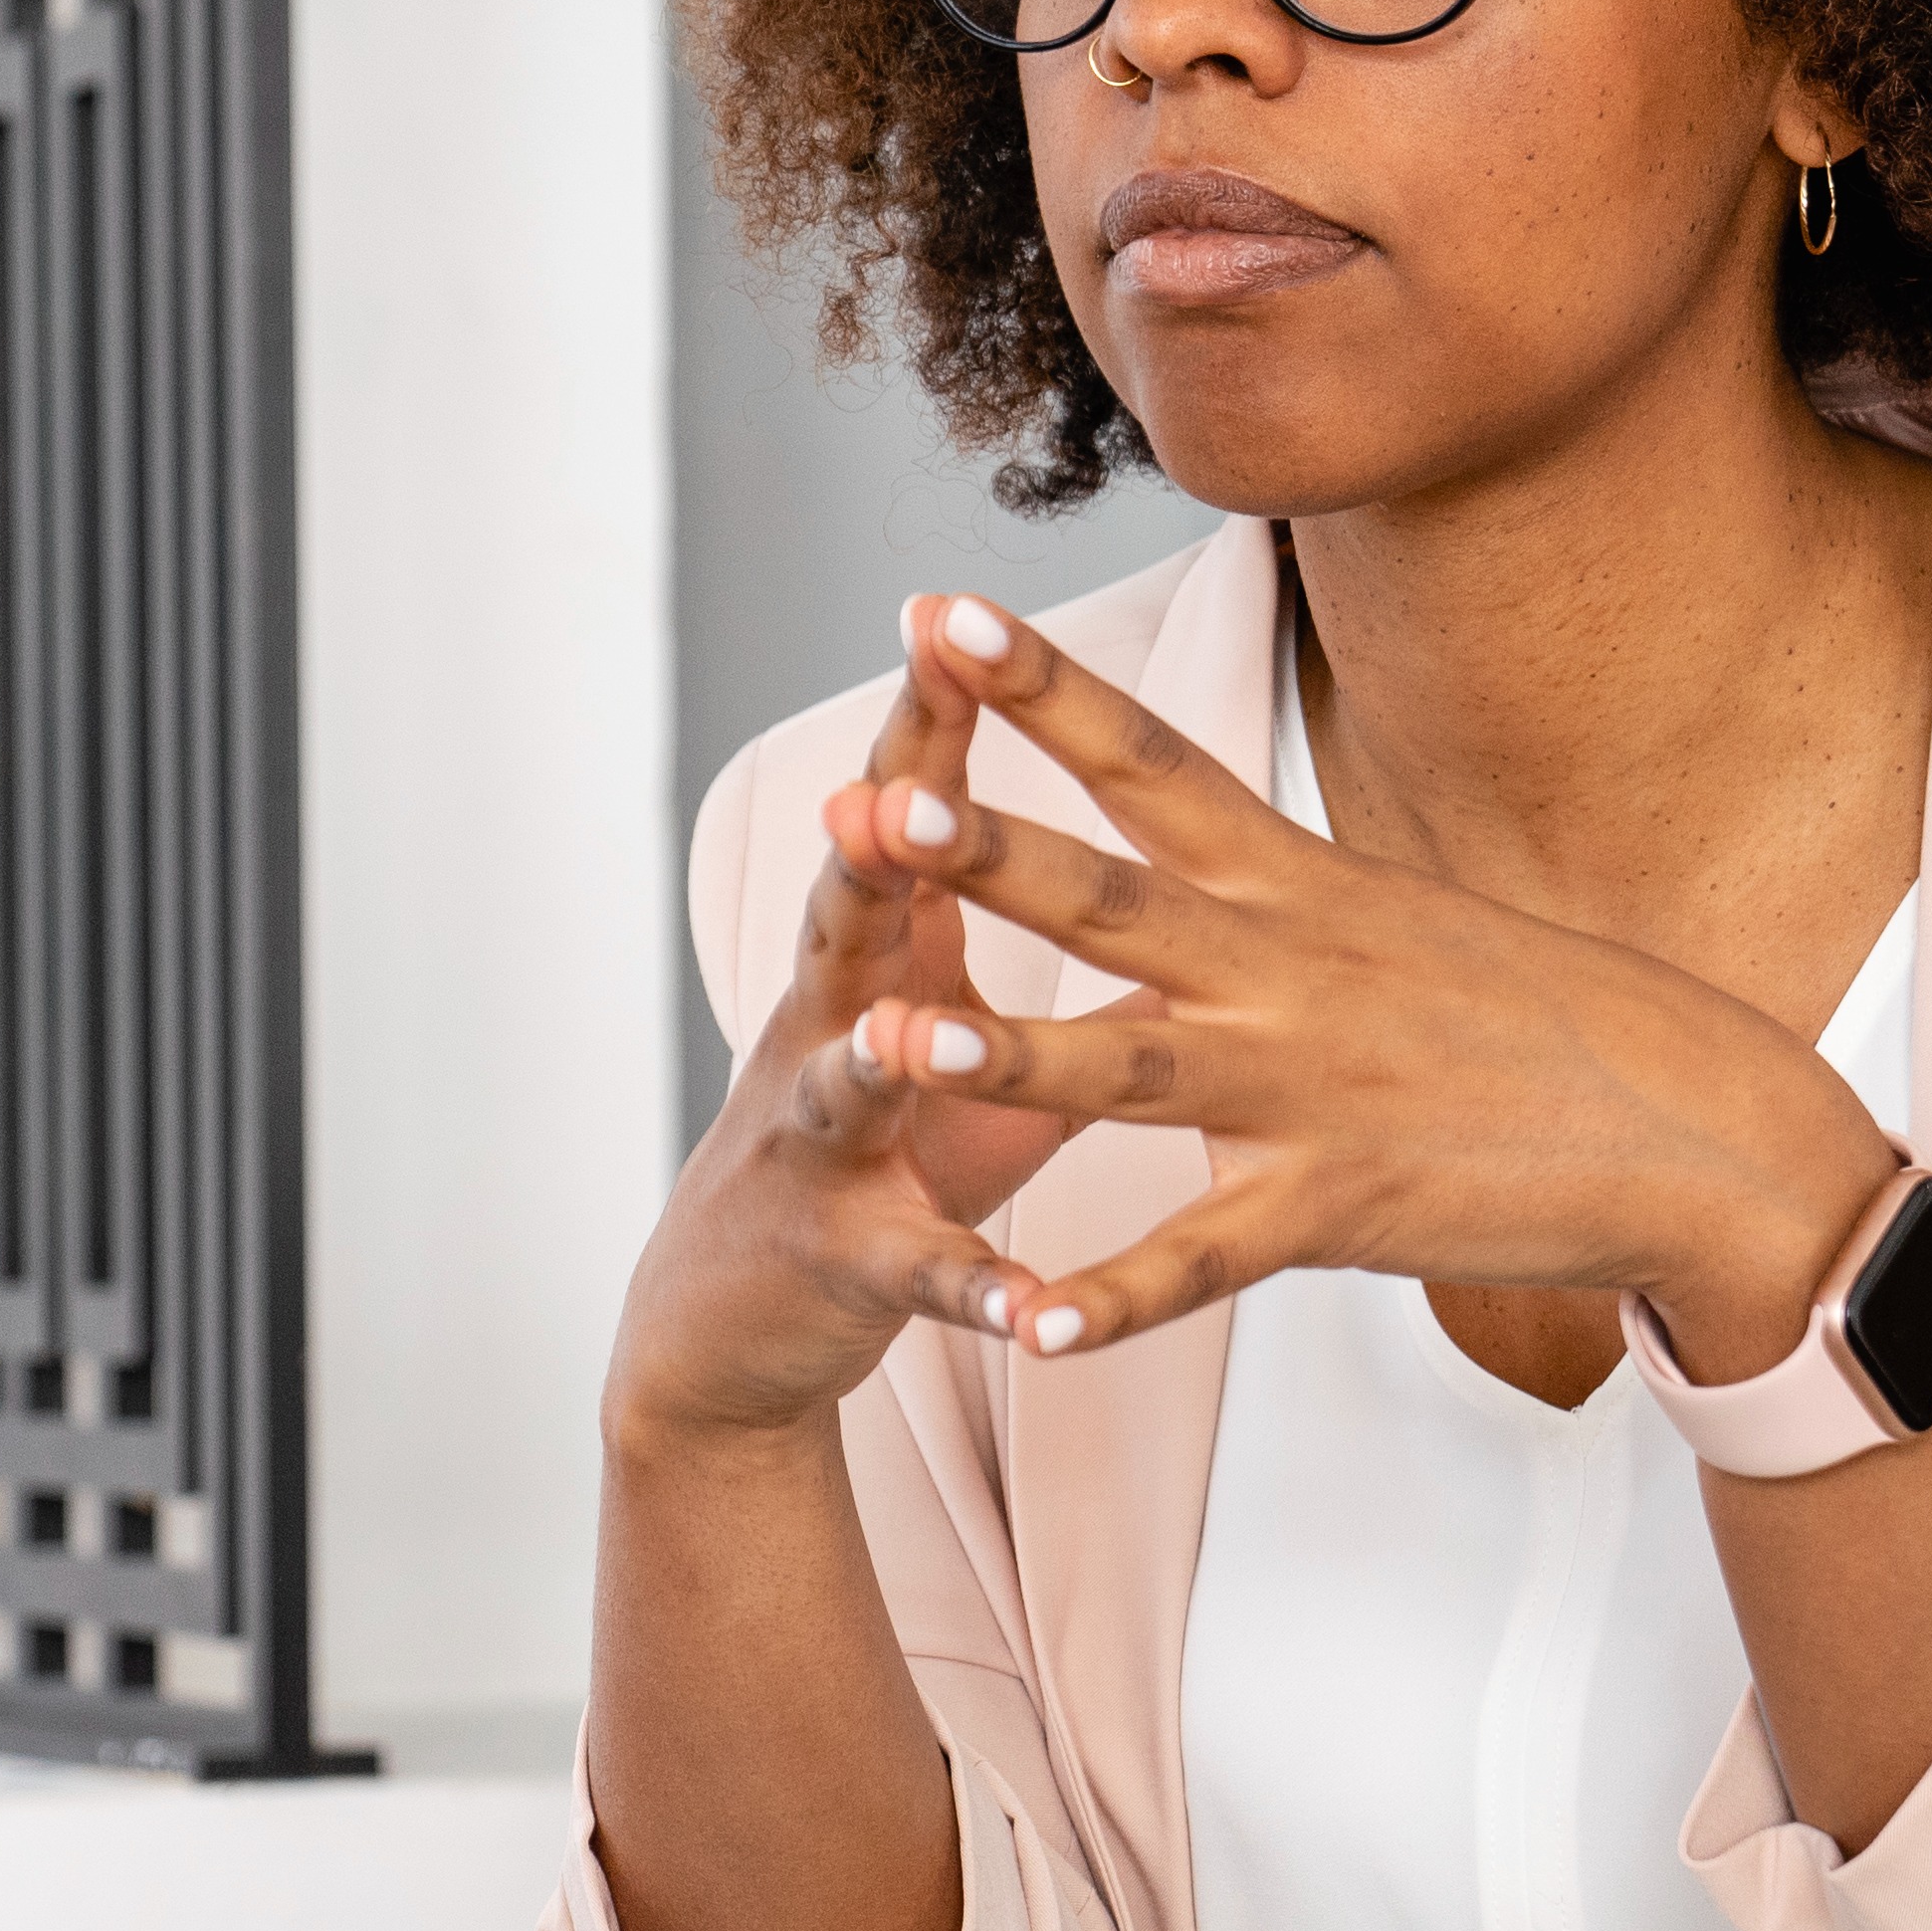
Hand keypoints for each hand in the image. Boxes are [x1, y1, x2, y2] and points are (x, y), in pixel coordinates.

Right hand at [606, 611, 1126, 1445]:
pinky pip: (916, 1274)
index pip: (903, 818)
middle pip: (850, 922)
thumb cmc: (886, 1150)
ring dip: (875, 1063)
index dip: (926, 725)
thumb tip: (1194, 869)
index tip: (954, 617)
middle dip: (873, 853)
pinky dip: (969, 1287)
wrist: (736, 1312)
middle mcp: (832, 1030)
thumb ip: (1068, 958)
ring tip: (901, 1037)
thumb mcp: (978, 1039)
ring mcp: (825, 1147)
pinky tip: (1021, 1304)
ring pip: (847, 1090)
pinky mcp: (844, 1261)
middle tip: (893, 781)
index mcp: (881, 960)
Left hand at [850, 594, 1903, 1374]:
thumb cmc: (1542, 1021)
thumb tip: (1188, 846)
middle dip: (981, 853)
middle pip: (1109, 898)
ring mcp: (1310, 1089)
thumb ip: (1271, 895)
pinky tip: (1035, 1331)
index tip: (937, 614)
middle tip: (866, 803)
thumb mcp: (1394, 918)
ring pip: (1127, 1070)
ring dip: (1002, 1060)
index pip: (1150, 760)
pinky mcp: (1337, 1207)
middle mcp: (1288, 970)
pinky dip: (1118, 1299)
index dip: (1040, 688)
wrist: (1695, 1130)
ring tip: (882, 1046)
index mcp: (1296, 886)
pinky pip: (1204, 1259)